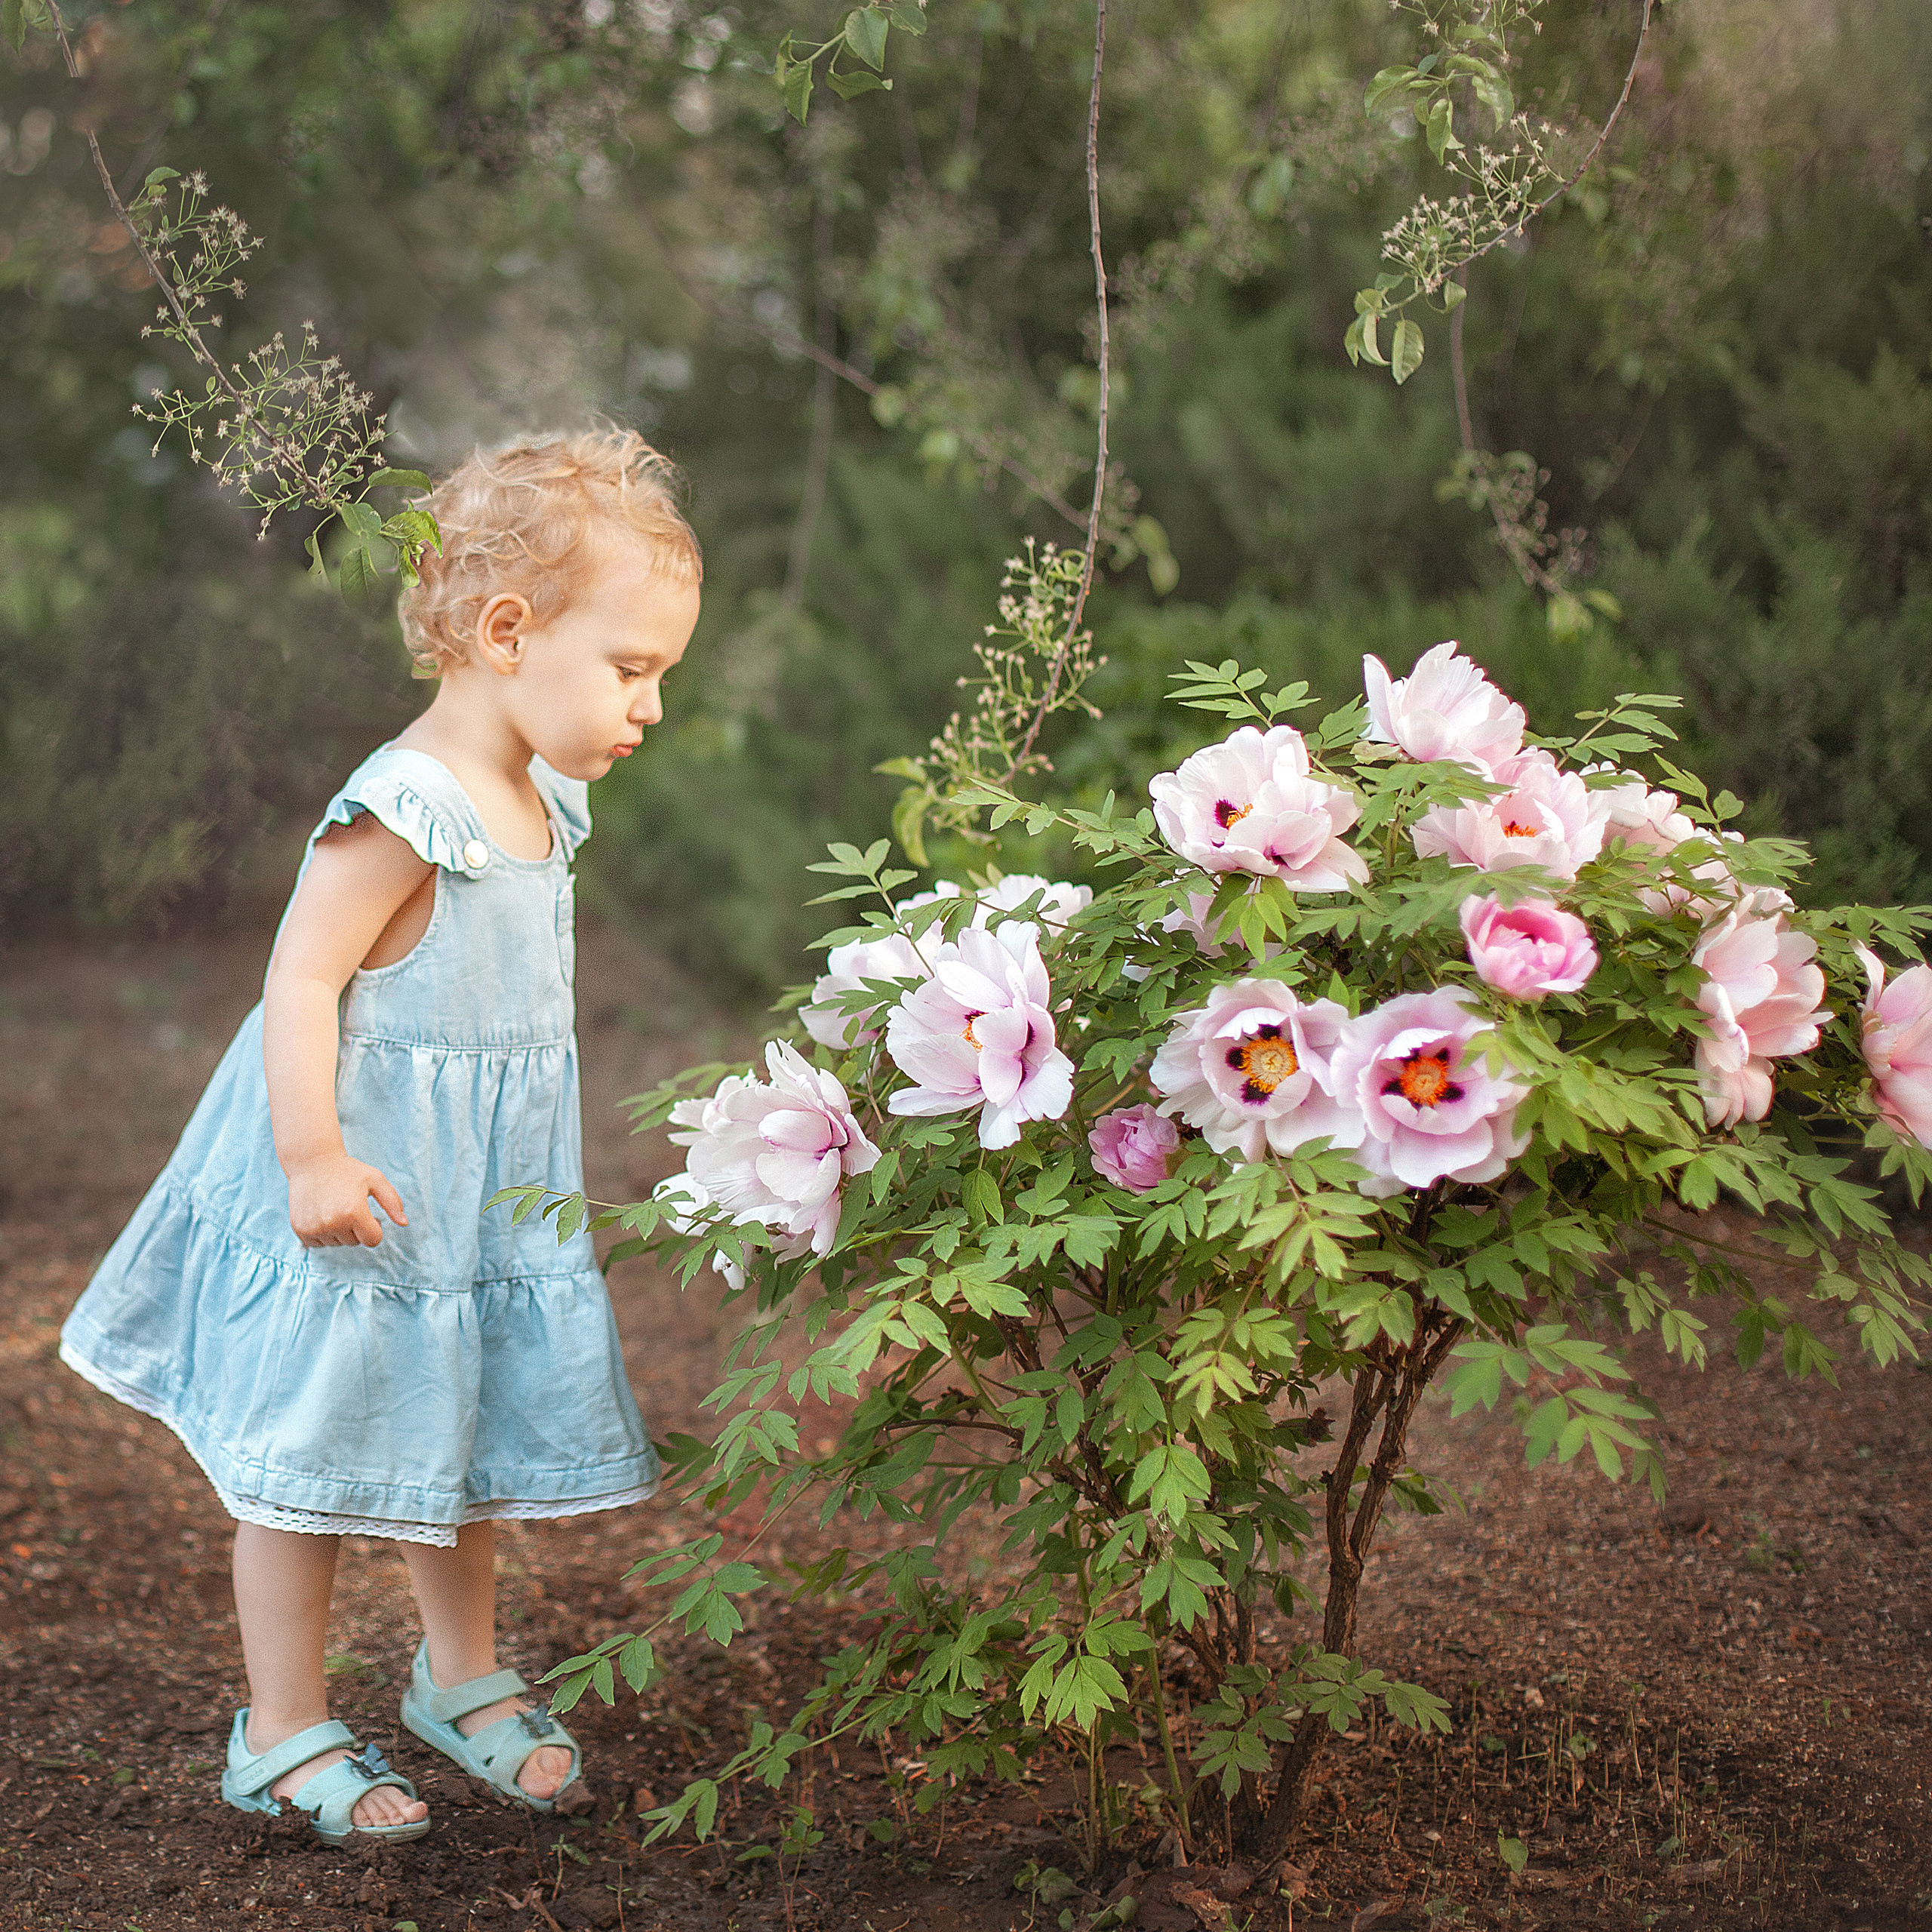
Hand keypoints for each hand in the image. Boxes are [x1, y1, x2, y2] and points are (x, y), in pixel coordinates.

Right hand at [286, 1156, 407, 1247]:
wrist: (312, 1162)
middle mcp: (333, 1222)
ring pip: (336, 1244)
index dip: (375, 1228)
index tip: (370, 1215)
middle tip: (349, 1206)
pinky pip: (318, 1244)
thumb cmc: (348, 1170)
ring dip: (339, 1231)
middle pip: (354, 1242)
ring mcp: (314, 1227)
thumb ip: (393, 1202)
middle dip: (356, 1228)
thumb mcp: (375, 1179)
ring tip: (334, 1207)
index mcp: (354, 1212)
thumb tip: (404, 1223)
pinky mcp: (300, 1230)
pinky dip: (322, 1234)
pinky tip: (321, 1214)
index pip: (373, 1240)